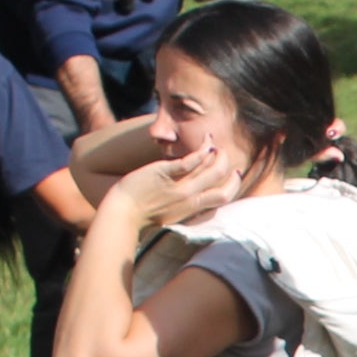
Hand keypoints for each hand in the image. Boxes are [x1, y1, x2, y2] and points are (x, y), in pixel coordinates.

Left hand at [109, 143, 245, 230]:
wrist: (123, 214)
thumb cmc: (143, 214)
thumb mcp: (171, 213)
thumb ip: (185, 204)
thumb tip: (193, 196)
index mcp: (193, 208)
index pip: (224, 197)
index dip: (234, 184)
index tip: (234, 173)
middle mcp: (190, 198)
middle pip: (222, 181)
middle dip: (227, 164)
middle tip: (223, 152)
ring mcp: (178, 186)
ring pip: (210, 168)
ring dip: (216, 152)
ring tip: (212, 142)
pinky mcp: (164, 173)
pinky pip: (189, 162)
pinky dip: (201, 150)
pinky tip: (205, 141)